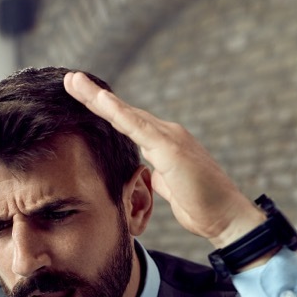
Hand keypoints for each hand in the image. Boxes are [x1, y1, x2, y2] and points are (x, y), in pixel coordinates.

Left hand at [64, 71, 264, 247]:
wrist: (225, 217)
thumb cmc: (201, 207)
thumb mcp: (171, 190)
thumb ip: (158, 176)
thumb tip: (149, 174)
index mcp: (164, 144)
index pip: (129, 123)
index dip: (105, 110)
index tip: (82, 97)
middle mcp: (167, 134)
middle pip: (124, 112)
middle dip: (95, 96)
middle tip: (70, 79)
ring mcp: (170, 138)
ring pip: (126, 114)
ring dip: (98, 97)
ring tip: (74, 81)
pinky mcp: (170, 148)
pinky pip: (138, 127)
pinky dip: (117, 112)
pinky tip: (99, 100)